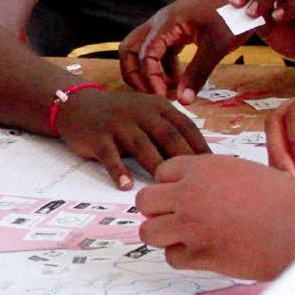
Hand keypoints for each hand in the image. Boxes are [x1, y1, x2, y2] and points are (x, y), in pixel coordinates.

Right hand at [52, 85, 208, 189]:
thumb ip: (170, 133)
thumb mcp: (148, 116)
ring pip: (142, 146)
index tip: (215, 171)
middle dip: (184, 159)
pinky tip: (126, 187)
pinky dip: (118, 171)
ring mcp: (119, 123)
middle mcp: (141, 112)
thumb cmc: (122, 118)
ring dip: (155, 166)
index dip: (201, 148)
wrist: (79, 106)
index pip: (186, 127)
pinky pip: (110, 156)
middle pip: (168, 136)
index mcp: (159, 106)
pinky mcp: (98, 136)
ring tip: (166, 188)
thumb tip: (201, 162)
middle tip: (197, 184)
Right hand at [119, 0, 245, 103]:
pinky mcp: (177, 31)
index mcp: (167, 23)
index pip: (144, 54)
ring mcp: (167, 26)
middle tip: (152, 94)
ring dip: (150, 73)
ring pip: (142, 50)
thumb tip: (183, 102)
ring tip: (169, 92)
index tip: (163, 97)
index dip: (150, 79)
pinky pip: (160, 51)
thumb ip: (198, 74)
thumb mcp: (217, 46)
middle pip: (129, 48)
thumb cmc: (233, 16)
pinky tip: (179, 82)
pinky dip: (163, 68)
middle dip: (135, 74)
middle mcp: (161, 22)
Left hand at [136, 156, 294, 279]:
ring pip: (149, 232)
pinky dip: (184, 257)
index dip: (171, 186)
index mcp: (205, 167)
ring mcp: (191, 225)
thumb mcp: (247, 172)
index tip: (181, 196)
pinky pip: (173, 257)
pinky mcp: (200, 254)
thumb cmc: (285, 201)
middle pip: (145, 201)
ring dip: (164, 236)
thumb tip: (203, 190)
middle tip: (176, 218)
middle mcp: (191, 194)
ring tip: (186, 237)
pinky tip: (205, 252)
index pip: (162, 172)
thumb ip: (217, 179)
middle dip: (157, 211)